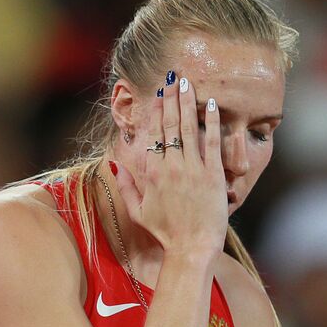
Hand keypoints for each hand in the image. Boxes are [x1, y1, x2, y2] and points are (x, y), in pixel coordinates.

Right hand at [113, 70, 227, 260]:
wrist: (192, 247)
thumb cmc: (165, 232)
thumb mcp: (138, 211)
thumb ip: (125, 186)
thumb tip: (114, 165)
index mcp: (152, 173)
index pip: (154, 134)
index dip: (156, 112)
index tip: (158, 95)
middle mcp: (171, 166)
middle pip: (170, 125)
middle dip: (171, 99)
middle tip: (173, 78)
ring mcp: (193, 168)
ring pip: (188, 128)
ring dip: (187, 103)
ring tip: (187, 83)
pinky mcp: (212, 174)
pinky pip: (212, 142)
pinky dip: (212, 121)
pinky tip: (211, 104)